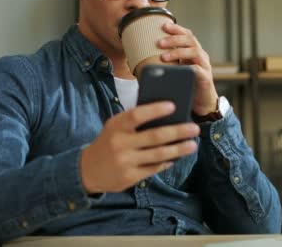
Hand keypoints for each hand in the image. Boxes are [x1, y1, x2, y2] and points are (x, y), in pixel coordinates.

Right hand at [80, 101, 199, 193]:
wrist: (87, 170)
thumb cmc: (108, 142)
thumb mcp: (114, 128)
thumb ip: (133, 122)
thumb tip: (165, 116)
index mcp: (116, 126)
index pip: (137, 115)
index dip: (156, 110)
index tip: (174, 106)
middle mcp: (120, 143)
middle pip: (154, 136)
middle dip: (178, 132)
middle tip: (194, 128)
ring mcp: (125, 161)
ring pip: (158, 155)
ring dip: (178, 149)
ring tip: (192, 144)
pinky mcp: (130, 177)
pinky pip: (154, 168)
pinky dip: (167, 162)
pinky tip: (176, 157)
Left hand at [158, 22, 218, 115]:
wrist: (201, 101)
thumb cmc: (186, 83)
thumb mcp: (175, 69)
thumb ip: (165, 62)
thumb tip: (139, 61)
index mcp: (192, 50)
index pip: (186, 34)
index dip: (176, 28)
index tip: (163, 25)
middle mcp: (200, 55)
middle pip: (190, 40)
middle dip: (174, 39)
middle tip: (159, 42)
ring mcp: (204, 65)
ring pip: (194, 51)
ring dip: (178, 52)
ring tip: (163, 56)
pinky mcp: (206, 77)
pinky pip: (198, 69)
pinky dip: (188, 67)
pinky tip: (178, 69)